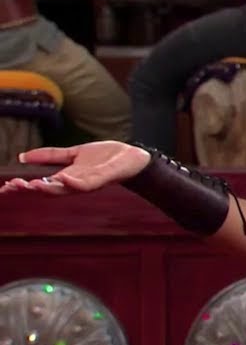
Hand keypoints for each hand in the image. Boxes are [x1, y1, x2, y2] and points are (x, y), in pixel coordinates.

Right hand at [0, 142, 149, 195]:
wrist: (133, 157)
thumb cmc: (106, 158)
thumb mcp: (74, 154)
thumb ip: (51, 156)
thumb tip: (22, 156)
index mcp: (66, 178)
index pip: (39, 185)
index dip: (21, 188)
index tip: (4, 187)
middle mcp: (74, 184)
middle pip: (47, 190)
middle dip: (28, 190)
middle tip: (11, 186)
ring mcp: (88, 183)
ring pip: (64, 190)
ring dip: (47, 188)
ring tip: (30, 185)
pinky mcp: (102, 179)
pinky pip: (86, 184)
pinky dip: (74, 183)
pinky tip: (62, 178)